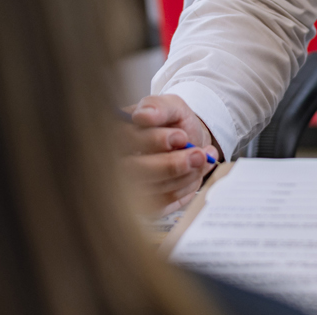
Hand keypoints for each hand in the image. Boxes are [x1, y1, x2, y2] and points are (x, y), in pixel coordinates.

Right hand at [118, 95, 218, 213]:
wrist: (189, 144)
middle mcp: (115, 161)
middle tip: (198, 154)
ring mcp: (127, 186)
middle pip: (134, 171)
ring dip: (184, 175)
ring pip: (151, 190)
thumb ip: (158, 106)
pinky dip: (185, 188)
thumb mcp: (171, 106)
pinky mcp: (143, 206)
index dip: (154, 141)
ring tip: (202, 158)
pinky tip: (195, 172)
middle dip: (171, 165)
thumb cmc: (175, 125)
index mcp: (116, 132)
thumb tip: (142, 115)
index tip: (181, 136)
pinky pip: (163, 203)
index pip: (125, 140)